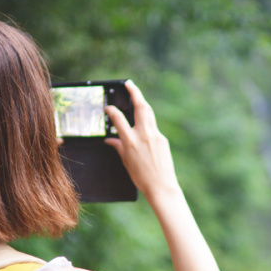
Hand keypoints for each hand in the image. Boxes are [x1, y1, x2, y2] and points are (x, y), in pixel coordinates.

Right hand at [105, 81, 179, 198]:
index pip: (119, 119)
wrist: (162, 186)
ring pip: (148, 113)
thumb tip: (110, 140)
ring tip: (136, 96)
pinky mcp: (162, 139)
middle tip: (129, 84)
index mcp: (131, 141)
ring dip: (142, 102)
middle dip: (135, 93)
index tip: (108, 107)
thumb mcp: (126, 162)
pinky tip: (142, 123)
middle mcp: (144, 135)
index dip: (112, 111)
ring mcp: (155, 135)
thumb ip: (118, 147)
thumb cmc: (141, 177)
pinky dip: (146, 121)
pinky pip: (153, 126)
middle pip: (140, 107)